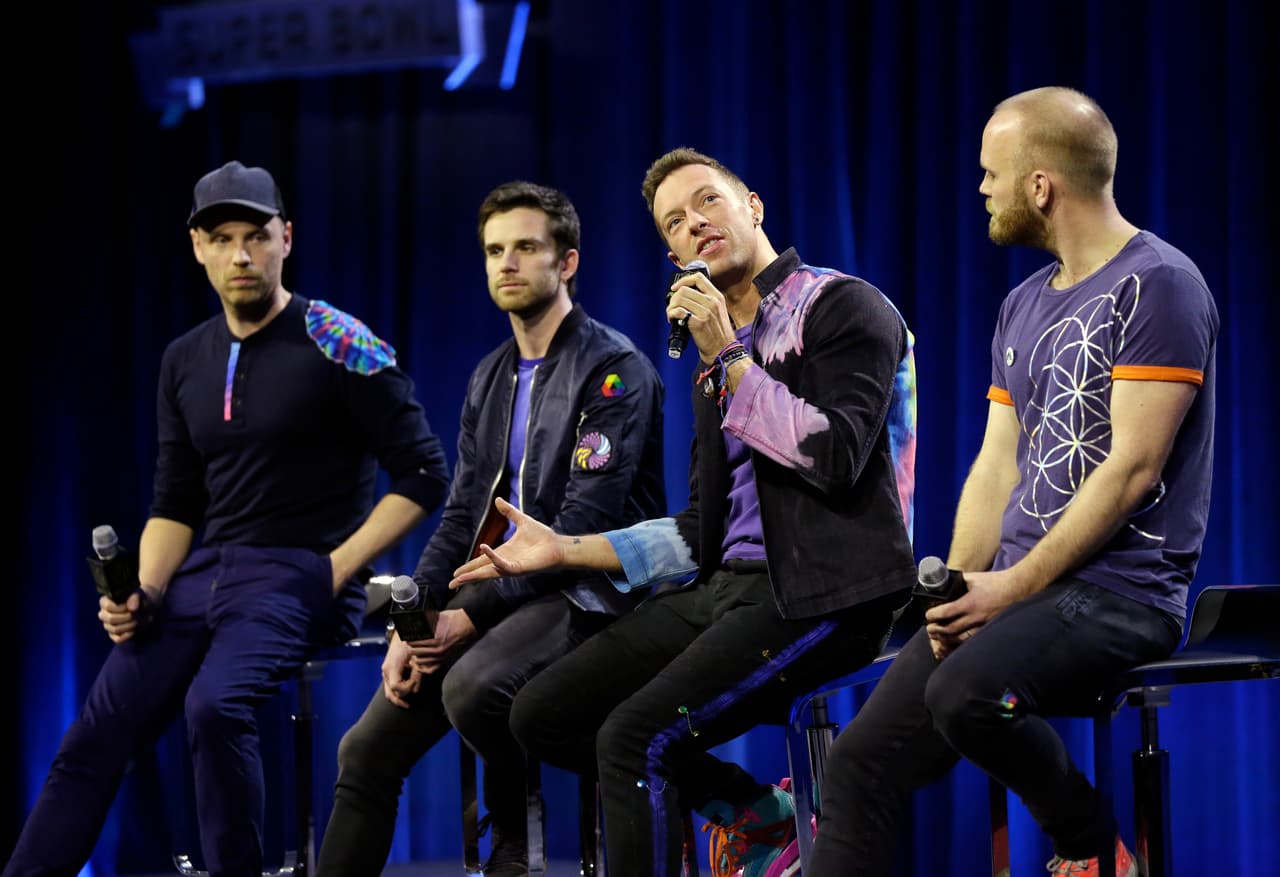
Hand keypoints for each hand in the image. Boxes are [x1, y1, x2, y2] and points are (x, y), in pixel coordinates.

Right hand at [98, 585, 161, 643]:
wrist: (143, 608)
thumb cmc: (137, 600)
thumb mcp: (137, 595)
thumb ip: (134, 598)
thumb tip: (132, 608)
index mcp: (105, 602)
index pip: (108, 606)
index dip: (122, 607)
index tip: (132, 607)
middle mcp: (103, 614)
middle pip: (111, 619)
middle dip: (127, 617)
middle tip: (138, 615)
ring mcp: (107, 626)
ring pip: (115, 629)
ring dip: (130, 625)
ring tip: (139, 620)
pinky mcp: (113, 635)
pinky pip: (118, 639)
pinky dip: (128, 635)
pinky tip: (134, 629)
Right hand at [381, 633, 420, 707]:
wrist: (404, 630)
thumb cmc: (410, 640)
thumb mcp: (416, 656)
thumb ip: (417, 672)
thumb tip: (416, 687)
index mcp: (391, 667)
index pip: (396, 687)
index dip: (408, 687)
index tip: (416, 681)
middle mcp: (386, 671)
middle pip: (390, 694)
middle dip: (400, 699)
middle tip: (408, 705)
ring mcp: (386, 671)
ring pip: (389, 691)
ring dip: (400, 695)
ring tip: (409, 696)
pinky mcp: (388, 670)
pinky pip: (391, 685)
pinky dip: (398, 690)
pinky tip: (407, 689)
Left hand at [406, 609, 476, 673]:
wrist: (468, 625)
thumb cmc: (454, 619)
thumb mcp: (437, 617)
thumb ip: (425, 622)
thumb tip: (414, 623)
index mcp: (435, 639)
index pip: (414, 642)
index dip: (408, 639)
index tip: (406, 637)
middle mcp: (437, 650)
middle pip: (415, 652)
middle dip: (410, 647)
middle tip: (408, 643)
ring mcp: (441, 656)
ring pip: (420, 661)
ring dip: (415, 656)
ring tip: (413, 651)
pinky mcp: (445, 660)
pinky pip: (430, 669)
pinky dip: (423, 667)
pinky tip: (420, 662)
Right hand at [449, 498, 563, 587]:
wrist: (558, 545)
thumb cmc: (542, 537)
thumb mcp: (522, 521)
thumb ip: (509, 512)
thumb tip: (498, 499)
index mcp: (503, 553)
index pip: (481, 562)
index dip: (469, 568)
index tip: (456, 574)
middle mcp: (505, 562)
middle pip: (481, 571)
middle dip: (466, 577)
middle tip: (452, 583)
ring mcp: (512, 567)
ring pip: (489, 573)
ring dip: (474, 575)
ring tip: (460, 578)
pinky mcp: (520, 569)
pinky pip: (504, 565)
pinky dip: (493, 559)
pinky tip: (485, 550)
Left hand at [666, 271, 735, 362]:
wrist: (723, 351)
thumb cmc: (718, 335)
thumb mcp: (718, 312)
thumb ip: (706, 301)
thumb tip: (685, 296)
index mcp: (717, 297)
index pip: (698, 278)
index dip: (683, 280)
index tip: (675, 287)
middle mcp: (712, 302)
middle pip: (684, 289)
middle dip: (673, 298)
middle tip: (672, 308)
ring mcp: (706, 312)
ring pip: (679, 299)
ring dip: (670, 307)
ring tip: (671, 315)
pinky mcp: (698, 322)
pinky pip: (678, 311)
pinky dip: (671, 314)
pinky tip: (672, 320)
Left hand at [925, 569, 1020, 659]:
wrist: (1018, 589)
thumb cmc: (996, 582)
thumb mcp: (973, 578)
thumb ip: (957, 581)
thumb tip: (943, 581)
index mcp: (970, 603)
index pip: (946, 613)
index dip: (933, 616)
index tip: (928, 615)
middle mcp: (976, 617)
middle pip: (950, 630)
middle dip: (936, 631)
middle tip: (929, 629)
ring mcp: (984, 626)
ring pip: (961, 639)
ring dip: (947, 639)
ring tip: (939, 636)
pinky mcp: (990, 630)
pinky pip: (972, 641)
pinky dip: (960, 643)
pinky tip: (954, 641)